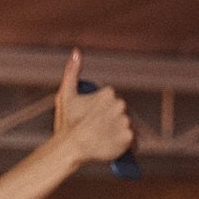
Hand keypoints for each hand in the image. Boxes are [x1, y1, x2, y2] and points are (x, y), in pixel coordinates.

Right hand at [53, 50, 133, 165]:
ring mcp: (126, 121)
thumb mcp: (65, 95)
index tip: (94, 123)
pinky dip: (126, 145)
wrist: (70, 148)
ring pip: (128, 127)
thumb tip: (76, 50)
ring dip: (120, 134)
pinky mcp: (129, 137)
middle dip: (113, 123)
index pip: (113, 104)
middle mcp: (120, 104)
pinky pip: (133, 142)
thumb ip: (71, 71)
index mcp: (108, 93)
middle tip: (99, 134)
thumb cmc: (67, 124)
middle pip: (122, 115)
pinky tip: (115, 148)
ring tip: (106, 142)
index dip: (103, 114)